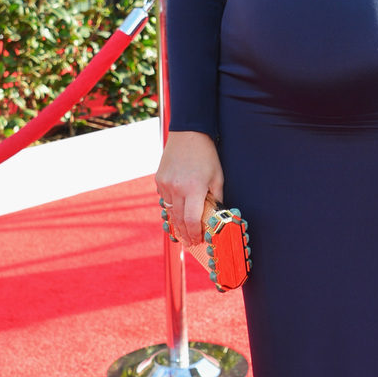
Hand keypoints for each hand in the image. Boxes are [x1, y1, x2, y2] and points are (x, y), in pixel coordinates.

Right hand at [155, 131, 223, 269]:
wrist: (188, 134)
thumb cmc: (206, 155)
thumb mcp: (217, 177)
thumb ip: (216, 198)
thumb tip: (215, 215)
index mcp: (193, 189)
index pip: (192, 220)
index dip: (195, 234)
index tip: (197, 240)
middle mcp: (176, 188)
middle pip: (179, 219)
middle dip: (185, 233)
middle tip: (190, 242)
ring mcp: (165, 184)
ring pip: (170, 211)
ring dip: (177, 222)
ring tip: (183, 232)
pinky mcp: (159, 180)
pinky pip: (165, 199)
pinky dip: (172, 206)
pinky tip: (178, 210)